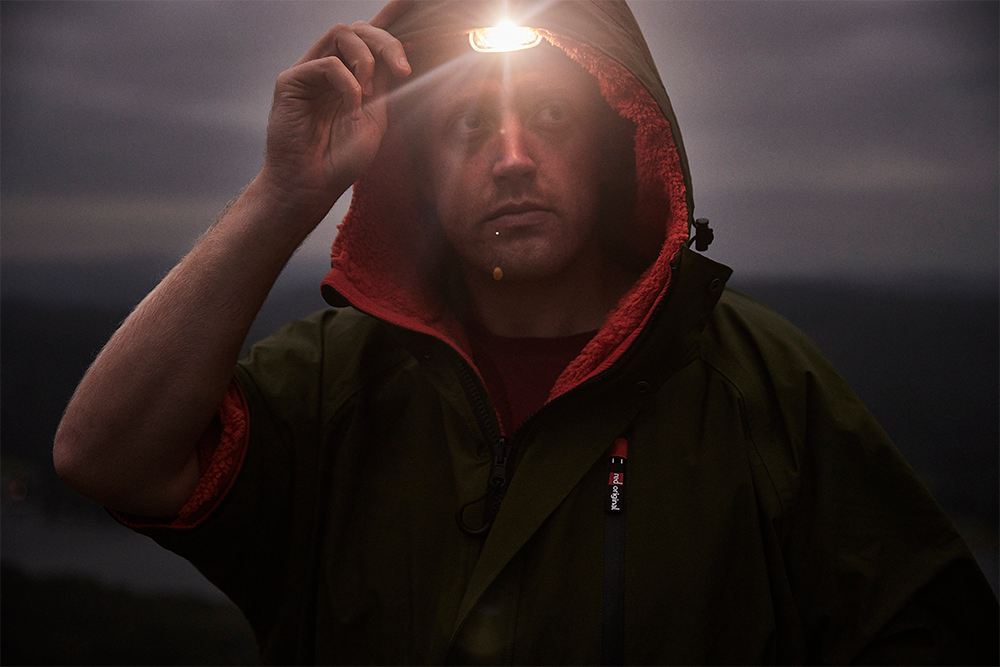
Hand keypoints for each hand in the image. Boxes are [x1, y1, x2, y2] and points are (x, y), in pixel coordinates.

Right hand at [258, 0, 412, 220]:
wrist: (313, 185)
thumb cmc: (341, 159)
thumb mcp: (374, 119)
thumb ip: (381, 85)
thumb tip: (393, 54)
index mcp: (353, 77)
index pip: (371, 38)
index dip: (390, 17)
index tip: (412, 1)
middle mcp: (330, 69)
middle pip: (359, 29)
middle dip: (386, 41)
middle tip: (402, 69)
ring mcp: (310, 72)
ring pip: (341, 33)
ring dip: (365, 57)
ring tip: (369, 90)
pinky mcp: (291, 81)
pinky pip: (327, 63)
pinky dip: (347, 82)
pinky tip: (351, 105)